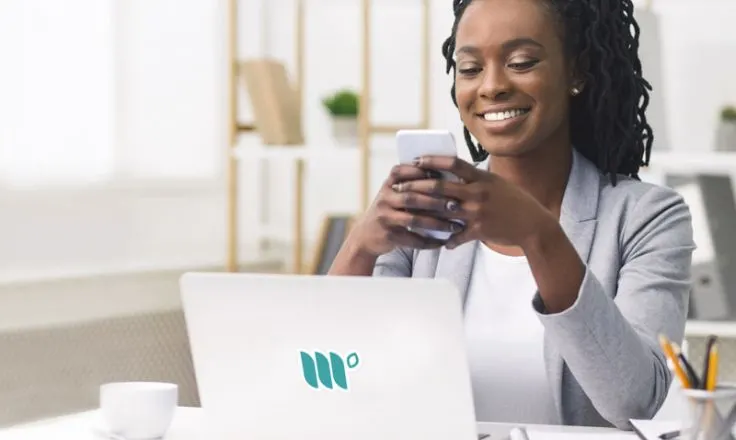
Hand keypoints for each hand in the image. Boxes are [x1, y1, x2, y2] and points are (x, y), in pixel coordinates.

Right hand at [349, 164, 464, 255]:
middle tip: (456, 204)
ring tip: (455, 226)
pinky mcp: (388, 235)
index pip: (402, 172)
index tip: (443, 174)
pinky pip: (412, 239)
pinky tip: (442, 243)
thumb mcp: (393, 195)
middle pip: (412, 197)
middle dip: (436, 200)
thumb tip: (445, 178)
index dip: (421, 171)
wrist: (365, 236)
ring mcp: (384, 217)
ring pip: (414, 219)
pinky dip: (429, 242)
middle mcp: (384, 198)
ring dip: (437, 223)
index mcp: (388, 185)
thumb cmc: (388, 211)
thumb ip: (411, 186)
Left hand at [395, 156, 554, 249]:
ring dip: (423, 213)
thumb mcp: (496, 183)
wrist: (535, 224)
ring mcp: (477, 212)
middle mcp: (478, 193)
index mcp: (482, 178)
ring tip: (407, 213)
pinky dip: (447, 240)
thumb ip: (475, 178)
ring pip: (442, 212)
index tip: (416, 161)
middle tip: (399, 188)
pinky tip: (439, 242)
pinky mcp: (479, 231)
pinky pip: (456, 236)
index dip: (433, 161)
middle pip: (440, 188)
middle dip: (417, 187)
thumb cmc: (514, 202)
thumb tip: (454, 171)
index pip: (453, 164)